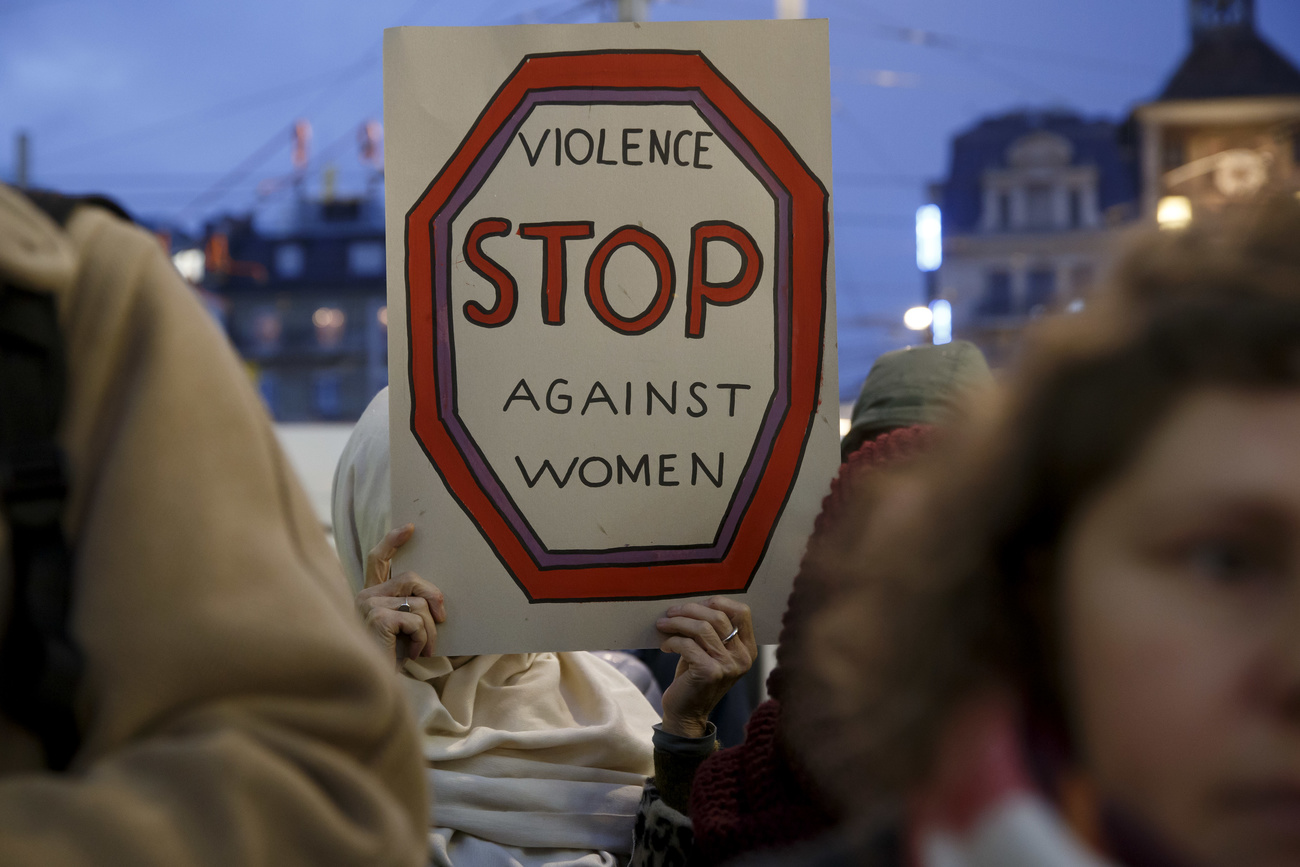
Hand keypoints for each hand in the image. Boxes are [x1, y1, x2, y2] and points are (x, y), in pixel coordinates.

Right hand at [354, 524, 446, 660]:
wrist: (370, 689)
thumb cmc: (388, 662)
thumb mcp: (400, 631)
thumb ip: (408, 610)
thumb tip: (435, 601)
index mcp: (369, 596)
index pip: (377, 559)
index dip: (392, 541)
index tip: (409, 527)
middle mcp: (364, 596)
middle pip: (411, 579)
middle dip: (434, 597)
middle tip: (442, 619)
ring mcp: (368, 605)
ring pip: (419, 604)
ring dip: (430, 631)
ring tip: (422, 649)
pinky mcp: (377, 618)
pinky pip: (416, 620)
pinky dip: (422, 640)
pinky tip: (412, 655)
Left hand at [656, 597, 755, 737]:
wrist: (687, 713)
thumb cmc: (695, 676)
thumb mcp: (710, 651)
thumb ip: (711, 629)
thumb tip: (692, 602)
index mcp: (747, 648)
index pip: (742, 612)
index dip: (717, 602)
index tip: (695, 604)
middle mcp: (742, 657)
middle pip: (718, 617)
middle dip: (689, 610)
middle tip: (670, 612)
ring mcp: (728, 666)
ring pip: (702, 628)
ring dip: (677, 623)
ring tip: (663, 625)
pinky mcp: (709, 673)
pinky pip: (687, 645)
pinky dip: (672, 641)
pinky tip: (666, 646)